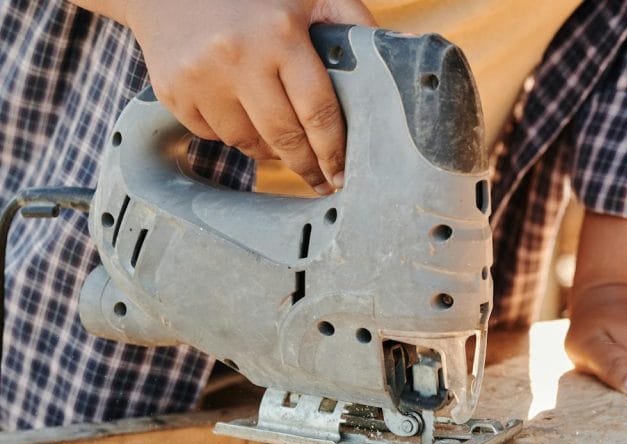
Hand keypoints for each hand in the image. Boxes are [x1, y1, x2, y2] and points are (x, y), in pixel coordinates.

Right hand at [124, 0, 375, 192]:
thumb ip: (350, 21)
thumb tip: (394, 57)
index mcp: (279, 34)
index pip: (318, 112)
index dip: (333, 151)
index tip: (341, 174)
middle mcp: (237, 57)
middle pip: (284, 138)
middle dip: (307, 166)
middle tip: (322, 181)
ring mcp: (200, 77)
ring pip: (247, 142)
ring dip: (269, 150)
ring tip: (282, 143)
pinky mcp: (173, 91)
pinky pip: (213, 134)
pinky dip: (232, 133)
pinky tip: (240, 113)